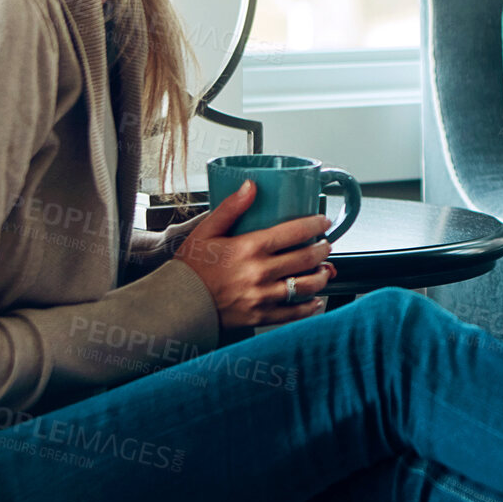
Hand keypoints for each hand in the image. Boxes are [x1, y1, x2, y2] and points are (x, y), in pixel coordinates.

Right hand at [173, 180, 334, 328]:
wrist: (177, 305)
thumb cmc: (191, 268)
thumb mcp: (206, 231)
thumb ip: (231, 207)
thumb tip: (251, 185)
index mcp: (249, 248)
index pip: (294, 232)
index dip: (315, 225)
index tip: (323, 222)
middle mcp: (259, 272)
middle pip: (306, 258)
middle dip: (322, 249)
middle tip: (325, 244)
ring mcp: (262, 297)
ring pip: (306, 286)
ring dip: (322, 276)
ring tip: (325, 269)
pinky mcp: (260, 316)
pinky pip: (294, 313)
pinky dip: (310, 306)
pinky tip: (315, 299)